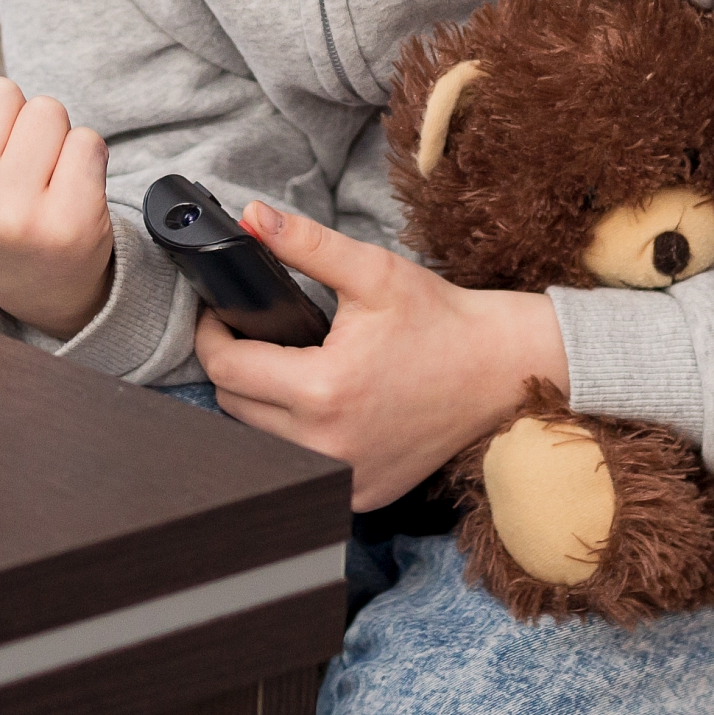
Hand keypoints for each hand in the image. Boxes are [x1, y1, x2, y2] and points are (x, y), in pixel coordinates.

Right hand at [0, 72, 112, 337]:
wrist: (36, 285)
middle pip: (0, 91)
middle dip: (10, 120)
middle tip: (8, 173)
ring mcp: (16, 216)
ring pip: (47, 111)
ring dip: (51, 136)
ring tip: (38, 181)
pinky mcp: (71, 224)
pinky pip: (88, 141)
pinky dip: (85, 158)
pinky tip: (70, 194)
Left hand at [191, 202, 567, 510]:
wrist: (502, 370)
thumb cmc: (439, 318)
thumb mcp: (372, 271)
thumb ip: (305, 243)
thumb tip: (250, 216)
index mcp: (323, 390)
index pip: (225, 368)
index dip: (211, 335)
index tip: (219, 314)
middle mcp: (327, 447)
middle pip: (235, 408)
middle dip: (235, 366)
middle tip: (256, 334)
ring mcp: (344, 480)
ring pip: (260, 443)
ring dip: (260, 406)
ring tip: (284, 367)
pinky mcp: (360, 498)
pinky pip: (300, 469)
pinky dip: (297, 440)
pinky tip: (318, 408)